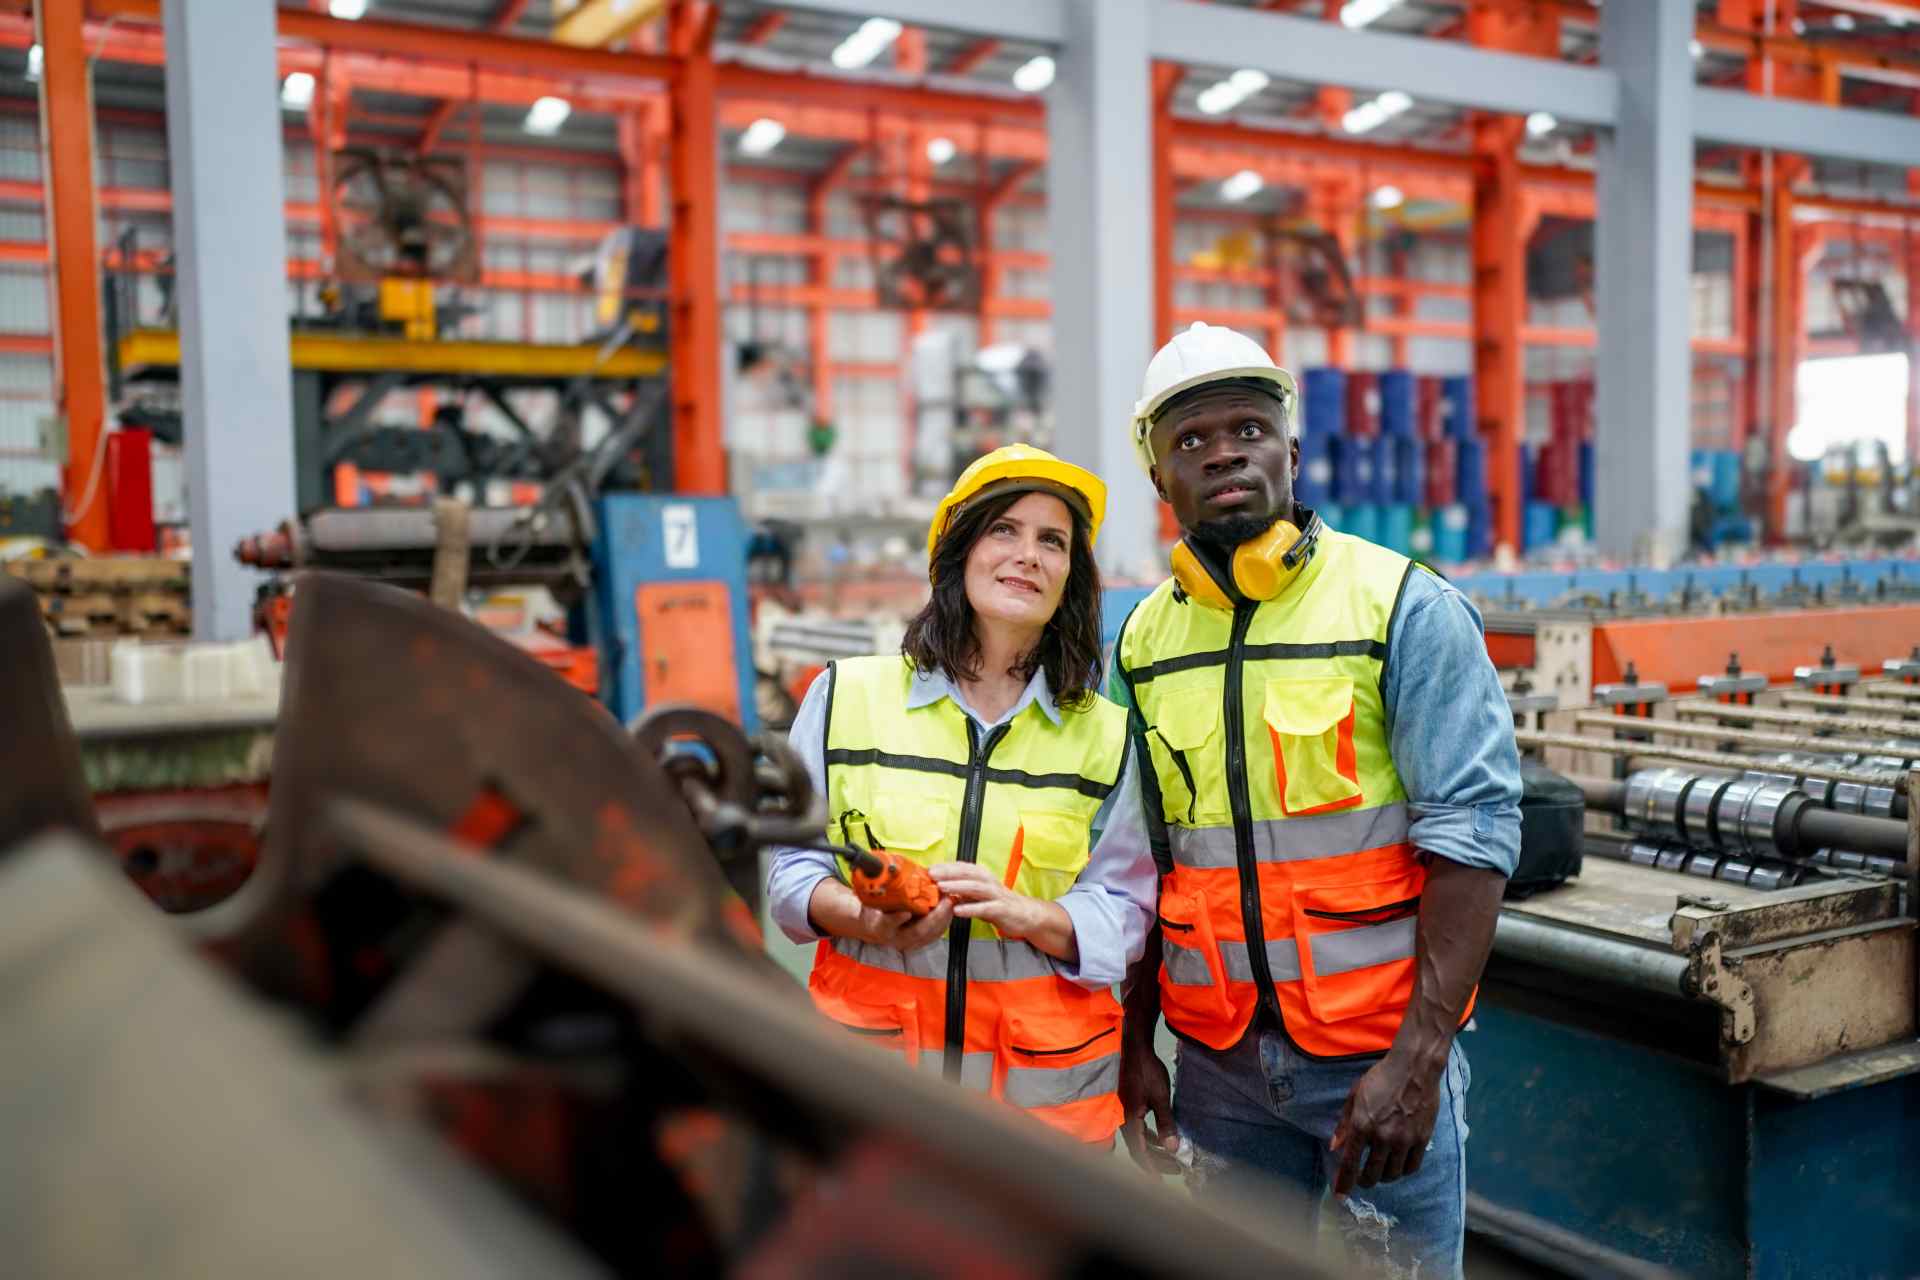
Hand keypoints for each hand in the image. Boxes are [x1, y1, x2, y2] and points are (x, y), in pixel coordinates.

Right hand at [809, 878, 953, 951]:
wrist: (872, 925)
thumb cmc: (872, 907)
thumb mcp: (869, 896)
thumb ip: (873, 884)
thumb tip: (870, 863)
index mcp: (879, 926)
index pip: (886, 924)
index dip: (895, 919)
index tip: (904, 912)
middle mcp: (894, 938)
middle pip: (916, 932)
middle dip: (934, 917)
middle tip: (945, 901)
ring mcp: (907, 942)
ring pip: (929, 934)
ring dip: (943, 918)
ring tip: (951, 901)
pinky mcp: (918, 941)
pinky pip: (934, 934)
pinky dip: (944, 921)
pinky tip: (950, 908)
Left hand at [925, 862, 1046, 939]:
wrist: (1024, 914)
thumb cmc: (997, 903)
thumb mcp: (977, 894)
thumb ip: (960, 890)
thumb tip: (938, 887)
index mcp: (981, 875)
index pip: (961, 867)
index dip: (944, 867)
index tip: (927, 869)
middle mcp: (988, 881)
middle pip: (966, 874)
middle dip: (948, 872)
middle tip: (930, 874)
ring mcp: (995, 895)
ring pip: (974, 887)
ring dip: (957, 886)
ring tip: (941, 887)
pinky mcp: (1000, 909)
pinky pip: (984, 908)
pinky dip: (970, 908)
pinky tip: (957, 910)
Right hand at [1119, 1023, 1180, 1173]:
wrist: (1133, 1047)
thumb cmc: (1146, 1071)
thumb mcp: (1160, 1098)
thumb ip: (1166, 1124)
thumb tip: (1173, 1149)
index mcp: (1130, 1121)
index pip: (1139, 1153)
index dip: (1151, 1169)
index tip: (1162, 1182)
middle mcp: (1123, 1120)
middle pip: (1138, 1149)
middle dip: (1156, 1161)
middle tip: (1176, 1169)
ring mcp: (1124, 1113)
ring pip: (1138, 1139)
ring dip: (1154, 1149)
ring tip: (1171, 1155)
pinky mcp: (1127, 1106)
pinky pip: (1137, 1129)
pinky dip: (1149, 1136)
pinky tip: (1160, 1136)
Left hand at [1330, 1049, 1444, 1195]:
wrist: (1414, 1067)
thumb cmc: (1381, 1078)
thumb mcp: (1355, 1096)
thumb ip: (1344, 1124)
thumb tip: (1334, 1147)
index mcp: (1362, 1125)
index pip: (1350, 1163)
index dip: (1344, 1183)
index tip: (1340, 1196)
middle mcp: (1382, 1136)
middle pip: (1372, 1175)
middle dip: (1364, 1181)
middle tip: (1363, 1179)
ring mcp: (1404, 1139)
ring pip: (1392, 1174)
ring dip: (1384, 1176)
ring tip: (1381, 1170)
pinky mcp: (1422, 1139)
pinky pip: (1411, 1167)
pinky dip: (1402, 1171)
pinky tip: (1398, 1165)